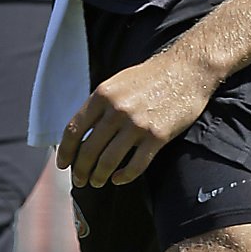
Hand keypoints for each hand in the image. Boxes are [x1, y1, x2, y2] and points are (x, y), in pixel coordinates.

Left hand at [57, 46, 216, 186]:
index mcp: (102, 95)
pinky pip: (135, 165)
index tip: (63, 165)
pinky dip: (124, 176)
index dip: (65, 152)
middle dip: (81, 170)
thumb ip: (100, 106)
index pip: (73, 130)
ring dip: (99, 176)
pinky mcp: (158, 136)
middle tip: (80, 180)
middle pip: (88, 150)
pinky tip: (119, 179)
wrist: (187, 69)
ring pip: (108, 161)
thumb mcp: (117, 83)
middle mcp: (117, 110)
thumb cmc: (151, 77)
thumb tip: (81, 134)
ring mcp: (137, 124)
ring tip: (98, 182)